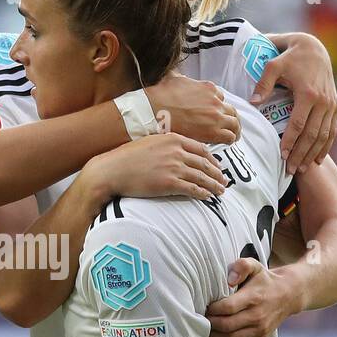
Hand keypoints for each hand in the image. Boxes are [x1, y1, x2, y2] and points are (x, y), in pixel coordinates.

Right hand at [83, 134, 228, 200]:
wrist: (112, 170)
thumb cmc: (126, 158)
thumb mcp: (149, 142)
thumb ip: (166, 145)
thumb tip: (176, 153)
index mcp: (173, 139)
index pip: (201, 149)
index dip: (213, 159)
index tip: (217, 167)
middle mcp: (176, 151)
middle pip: (205, 163)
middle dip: (217, 174)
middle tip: (224, 181)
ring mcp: (174, 167)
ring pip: (202, 177)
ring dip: (214, 185)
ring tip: (220, 191)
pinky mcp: (169, 183)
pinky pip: (192, 189)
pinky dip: (202, 193)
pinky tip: (207, 197)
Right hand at [145, 72, 239, 144]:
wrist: (155, 110)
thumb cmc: (160, 96)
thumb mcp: (174, 78)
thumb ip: (181, 78)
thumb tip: (178, 77)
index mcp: (208, 88)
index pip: (221, 98)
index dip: (219, 107)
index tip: (217, 113)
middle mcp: (215, 101)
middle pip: (231, 111)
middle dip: (231, 119)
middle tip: (230, 126)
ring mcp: (215, 115)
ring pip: (234, 124)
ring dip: (234, 130)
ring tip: (233, 136)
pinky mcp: (213, 131)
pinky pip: (229, 136)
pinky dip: (230, 140)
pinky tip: (226, 142)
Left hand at [206, 257, 300, 336]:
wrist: (289, 295)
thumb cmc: (265, 281)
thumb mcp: (255, 266)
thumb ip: (241, 266)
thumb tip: (230, 279)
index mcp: (253, 298)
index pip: (227, 307)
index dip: (212, 309)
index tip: (207, 306)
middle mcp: (257, 316)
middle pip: (226, 326)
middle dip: (210, 323)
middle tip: (204, 318)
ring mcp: (259, 330)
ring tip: (208, 329)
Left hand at [254, 33, 336, 174]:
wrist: (315, 49)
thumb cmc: (290, 57)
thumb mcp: (273, 65)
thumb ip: (263, 84)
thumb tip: (253, 103)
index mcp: (308, 94)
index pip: (298, 125)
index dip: (290, 142)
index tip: (281, 155)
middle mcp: (323, 102)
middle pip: (312, 135)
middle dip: (301, 154)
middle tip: (291, 170)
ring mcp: (331, 105)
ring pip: (324, 135)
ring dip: (313, 154)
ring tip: (302, 169)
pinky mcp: (335, 106)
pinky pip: (332, 130)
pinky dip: (326, 146)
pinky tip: (318, 159)